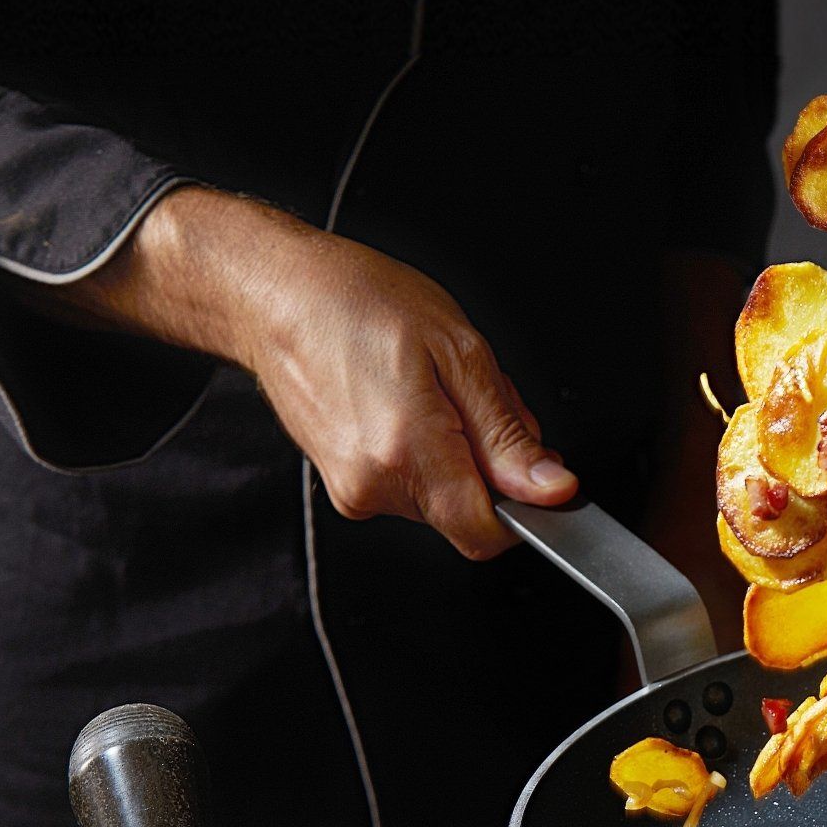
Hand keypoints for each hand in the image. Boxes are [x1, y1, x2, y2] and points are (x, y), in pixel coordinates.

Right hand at [57, 186, 576, 557]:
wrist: (274, 294)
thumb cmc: (360, 303)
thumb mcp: (460, 352)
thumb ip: (508, 435)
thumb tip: (551, 489)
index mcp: (406, 451)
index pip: (485, 532)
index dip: (527, 509)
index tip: (540, 473)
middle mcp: (373, 485)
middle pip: (467, 513)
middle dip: (492, 465)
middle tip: (473, 398)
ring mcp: (353, 490)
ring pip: (441, 499)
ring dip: (459, 455)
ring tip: (431, 390)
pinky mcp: (344, 486)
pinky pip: (410, 486)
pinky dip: (428, 453)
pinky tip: (408, 402)